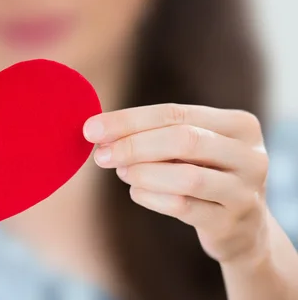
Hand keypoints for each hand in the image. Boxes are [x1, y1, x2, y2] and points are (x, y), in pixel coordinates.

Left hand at [83, 103, 269, 264]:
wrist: (243, 229)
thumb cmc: (206, 175)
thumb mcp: (191, 148)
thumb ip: (154, 133)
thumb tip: (99, 130)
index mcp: (239, 125)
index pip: (175, 113)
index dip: (129, 120)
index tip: (91, 129)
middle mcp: (251, 155)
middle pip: (183, 139)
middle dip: (133, 145)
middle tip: (100, 154)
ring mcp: (245, 191)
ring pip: (185, 177)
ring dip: (142, 172)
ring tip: (121, 172)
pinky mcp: (232, 224)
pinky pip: (182, 207)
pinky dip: (151, 197)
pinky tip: (136, 192)